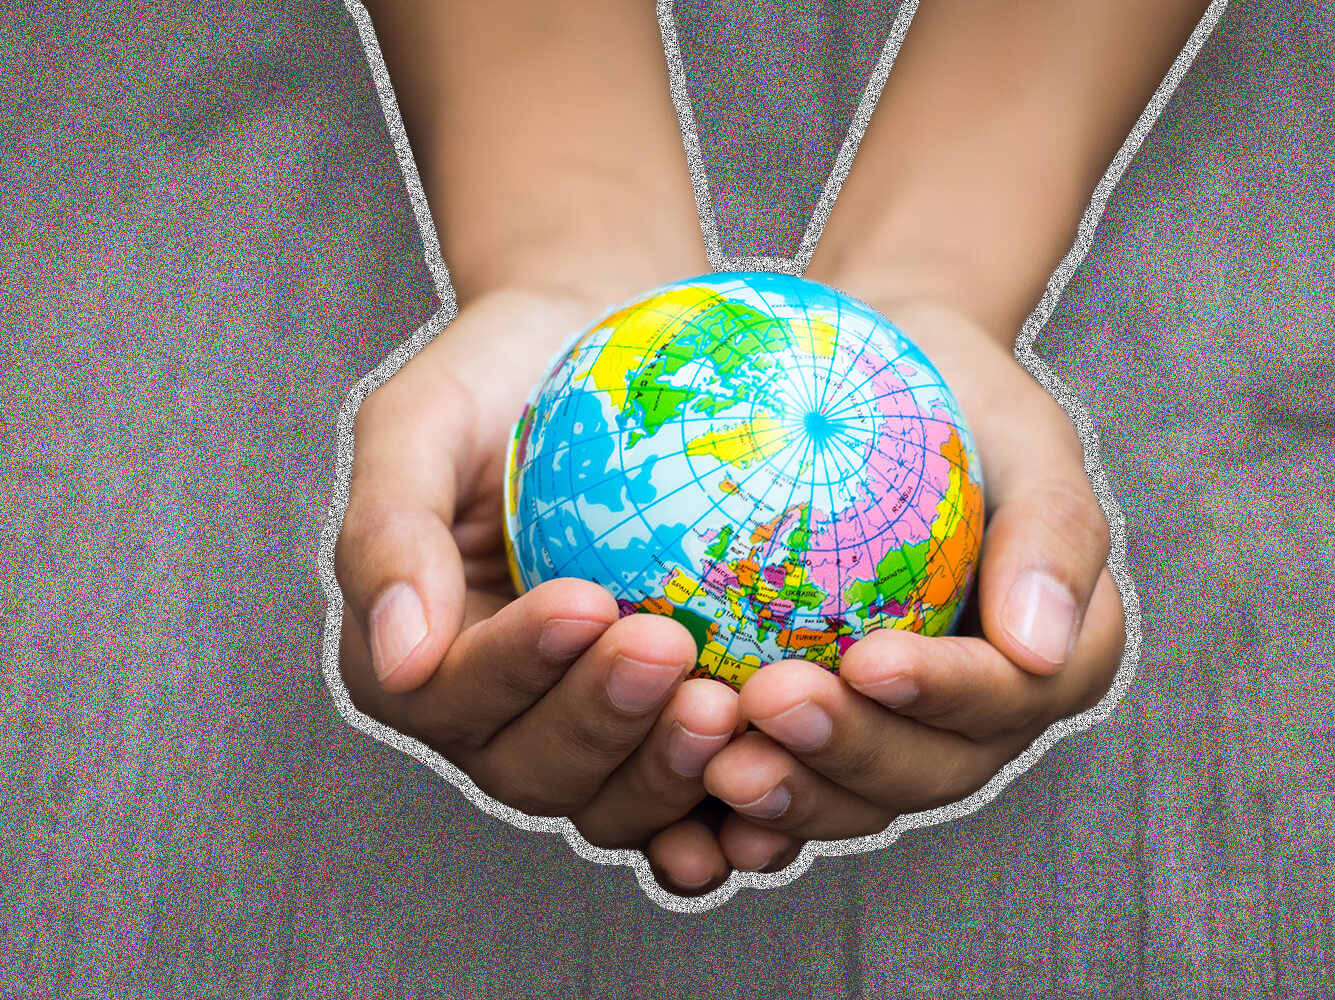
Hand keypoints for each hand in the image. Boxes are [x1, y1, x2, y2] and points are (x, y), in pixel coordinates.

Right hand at [334, 287, 750, 894]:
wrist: (608, 351)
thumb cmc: (503, 376)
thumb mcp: (423, 422)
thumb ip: (388, 530)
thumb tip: (398, 662)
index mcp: (420, 660)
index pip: (452, 693)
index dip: (515, 665)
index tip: (587, 602)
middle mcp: (498, 719)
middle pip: (535, 768)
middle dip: (601, 720)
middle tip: (670, 648)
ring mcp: (590, 737)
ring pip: (615, 800)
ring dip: (669, 772)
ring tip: (732, 708)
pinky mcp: (670, 733)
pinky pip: (698, 794)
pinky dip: (734, 805)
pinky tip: (783, 772)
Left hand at [701, 299, 1122, 846]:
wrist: (880, 387)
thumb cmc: (959, 399)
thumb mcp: (1027, 433)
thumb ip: (1053, 530)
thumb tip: (1040, 648)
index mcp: (1046, 662)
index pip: (1009, 697)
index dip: (946, 696)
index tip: (870, 661)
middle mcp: (975, 721)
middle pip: (927, 771)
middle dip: (852, 753)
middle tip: (768, 704)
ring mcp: (892, 738)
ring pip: (851, 798)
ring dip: (788, 793)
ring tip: (715, 760)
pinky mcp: (814, 738)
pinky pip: (780, 780)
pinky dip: (732, 809)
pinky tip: (677, 792)